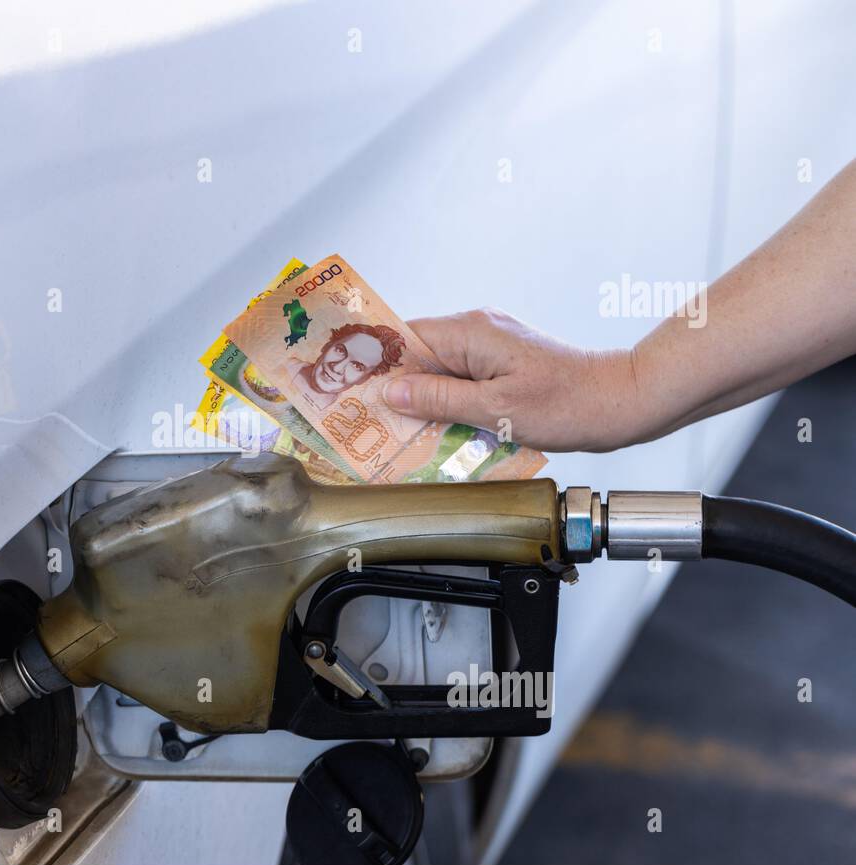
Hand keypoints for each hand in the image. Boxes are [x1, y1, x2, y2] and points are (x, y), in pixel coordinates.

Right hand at [384, 308, 643, 452]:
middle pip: (417, 354)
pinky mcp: (503, 363)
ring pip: (438, 369)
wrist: (620, 403)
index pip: (404, 337)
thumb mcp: (494, 410)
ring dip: (422, 399)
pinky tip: (440, 429)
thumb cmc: (567, 405)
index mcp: (471, 332)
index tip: (347, 385)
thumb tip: (390, 391)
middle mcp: (478, 329)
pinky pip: (461, 378)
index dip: (373, 361)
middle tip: (368, 419)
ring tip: (400, 431)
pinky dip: (446, 401)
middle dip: (394, 386)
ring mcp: (491, 345)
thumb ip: (438, 399)